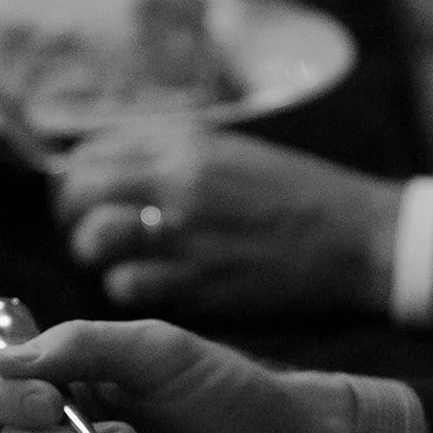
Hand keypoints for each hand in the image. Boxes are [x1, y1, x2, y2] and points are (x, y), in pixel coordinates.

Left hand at [54, 118, 401, 318]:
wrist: (359, 238)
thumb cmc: (298, 196)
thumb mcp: (231, 153)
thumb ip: (169, 156)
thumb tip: (105, 167)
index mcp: (185, 143)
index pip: (91, 150)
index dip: (76, 177)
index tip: (85, 195)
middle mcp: (177, 182)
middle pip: (80, 194)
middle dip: (73, 217)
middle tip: (90, 234)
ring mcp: (185, 234)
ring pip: (95, 243)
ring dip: (97, 257)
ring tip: (121, 262)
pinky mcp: (198, 284)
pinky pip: (128, 287)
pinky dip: (129, 289)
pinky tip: (152, 286)